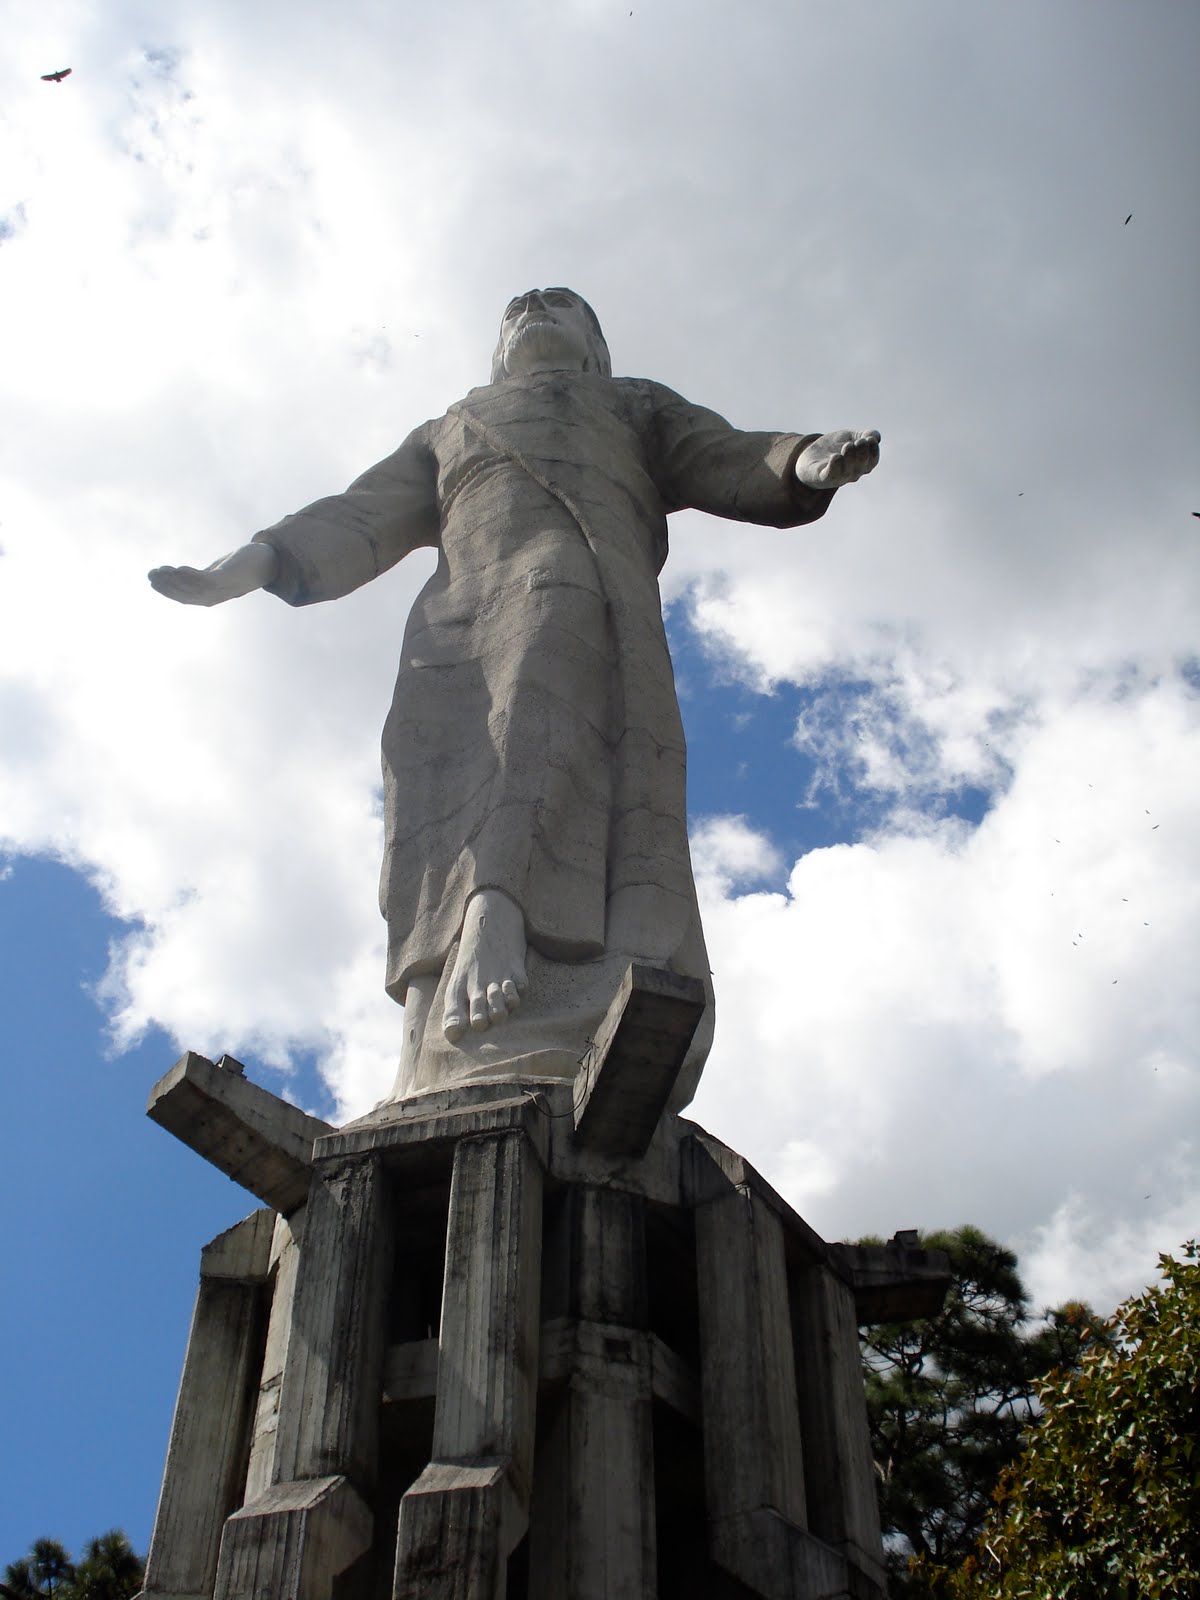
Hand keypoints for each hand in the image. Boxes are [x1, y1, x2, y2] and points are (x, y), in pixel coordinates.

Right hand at [148, 541, 277, 606]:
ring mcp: (223, 588)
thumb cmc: (244, 565)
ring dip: (173, 580)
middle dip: (166, 586)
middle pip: (186, 595)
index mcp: (212, 595)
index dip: (167, 590)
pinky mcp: (230, 578)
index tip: (152, 580)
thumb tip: (183, 574)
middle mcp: (217, 596)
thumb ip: (203, 575)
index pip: (185, 597)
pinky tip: (178, 568)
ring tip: (159, 570)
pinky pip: (205, 580)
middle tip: (150, 575)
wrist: (271, 561)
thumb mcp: (219, 571)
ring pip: (192, 589)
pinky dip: (190, 576)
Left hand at [795, 429, 880, 488]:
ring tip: (847, 445)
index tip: (869, 438)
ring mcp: (838, 477)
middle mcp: (852, 473)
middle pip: (862, 466)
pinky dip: (835, 466)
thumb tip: (876, 437)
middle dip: (862, 452)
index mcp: (861, 464)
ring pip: (848, 471)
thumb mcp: (850, 437)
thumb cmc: (834, 447)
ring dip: (850, 458)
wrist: (810, 456)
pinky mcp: (823, 478)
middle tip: (858, 441)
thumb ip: (863, 435)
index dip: (873, 450)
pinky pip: (831, 475)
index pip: (872, 460)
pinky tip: (836, 456)